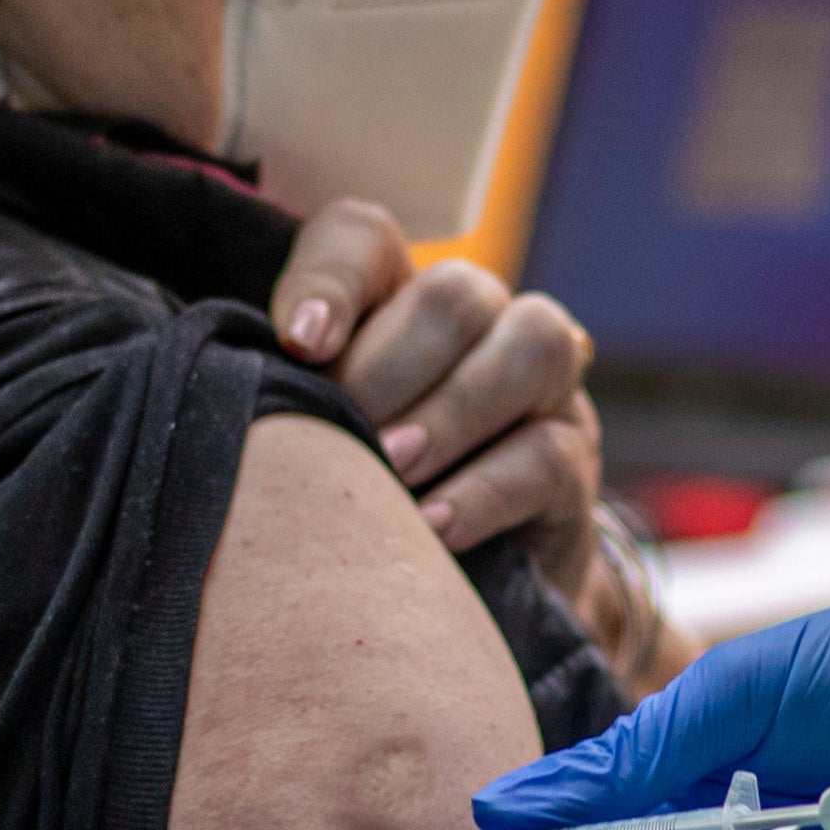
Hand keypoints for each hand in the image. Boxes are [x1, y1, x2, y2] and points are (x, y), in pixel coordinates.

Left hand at [271, 205, 600, 562]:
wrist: (464, 590)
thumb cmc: (365, 501)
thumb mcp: (316, 446)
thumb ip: (290, 405)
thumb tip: (254, 394)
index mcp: (397, 302)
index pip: (364, 239)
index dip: (330, 279)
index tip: (299, 342)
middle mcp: (482, 325)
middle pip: (457, 292)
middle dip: (392, 365)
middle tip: (347, 427)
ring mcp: (543, 390)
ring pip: (532, 346)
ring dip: (453, 409)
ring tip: (395, 467)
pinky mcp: (575, 464)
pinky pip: (548, 453)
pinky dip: (484, 489)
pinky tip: (431, 527)